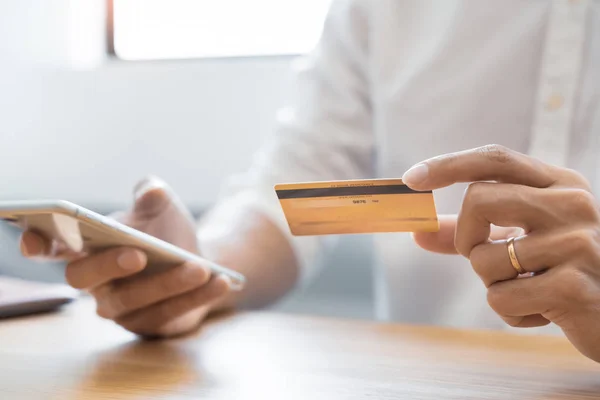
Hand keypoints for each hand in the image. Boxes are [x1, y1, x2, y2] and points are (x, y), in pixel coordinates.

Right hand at [19, 177, 230, 337]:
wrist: (199, 259)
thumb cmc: (167, 231)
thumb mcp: (163, 207)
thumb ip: (153, 195)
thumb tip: (154, 191)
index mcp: (89, 248)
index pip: (53, 248)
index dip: (39, 243)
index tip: (35, 240)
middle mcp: (97, 283)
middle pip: (84, 279)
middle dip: (109, 265)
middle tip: (139, 253)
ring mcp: (121, 309)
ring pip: (133, 301)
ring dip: (168, 283)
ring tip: (201, 267)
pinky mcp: (150, 325)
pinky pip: (169, 315)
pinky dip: (196, 298)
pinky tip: (221, 282)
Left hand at [405, 144, 599, 362]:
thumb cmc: (564, 273)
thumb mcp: (525, 242)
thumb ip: (473, 233)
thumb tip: (417, 232)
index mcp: (560, 184)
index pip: (495, 158)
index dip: (447, 165)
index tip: (411, 180)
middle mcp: (572, 204)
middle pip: (478, 200)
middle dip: (466, 238)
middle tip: (488, 258)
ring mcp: (577, 243)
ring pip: (483, 258)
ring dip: (493, 284)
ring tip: (530, 289)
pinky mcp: (574, 286)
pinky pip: (500, 299)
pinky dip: (511, 314)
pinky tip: (544, 312)